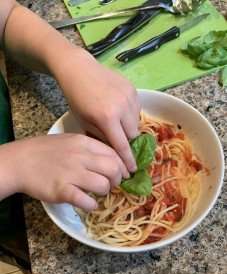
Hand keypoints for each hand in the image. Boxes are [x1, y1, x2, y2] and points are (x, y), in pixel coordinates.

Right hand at [0, 134, 128, 210]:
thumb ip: (90, 148)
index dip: (123, 166)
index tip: (124, 174)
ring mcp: (71, 174)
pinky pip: (86, 201)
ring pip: (103, 185)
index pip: (114, 154)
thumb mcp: (70, 141)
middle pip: (113, 169)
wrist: (21, 161)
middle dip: (118, 180)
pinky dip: (91, 205)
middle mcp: (81, 157)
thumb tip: (111, 160)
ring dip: (105, 192)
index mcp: (84, 143)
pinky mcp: (62, 190)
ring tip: (97, 193)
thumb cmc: (45, 151)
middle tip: (113, 185)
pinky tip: (88, 203)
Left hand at [53, 49, 139, 172]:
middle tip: (117, 139)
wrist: (79, 70)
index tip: (132, 170)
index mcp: (107, 118)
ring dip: (129, 128)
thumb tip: (113, 151)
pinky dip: (131, 115)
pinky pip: (137, 109)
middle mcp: (122, 108)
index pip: (122, 145)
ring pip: (137, 123)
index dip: (127, 160)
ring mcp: (130, 97)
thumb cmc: (76, 98)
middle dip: (126, 141)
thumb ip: (101, 137)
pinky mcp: (133, 88)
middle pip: (133, 135)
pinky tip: (119, 110)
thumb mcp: (84, 122)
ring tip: (117, 123)